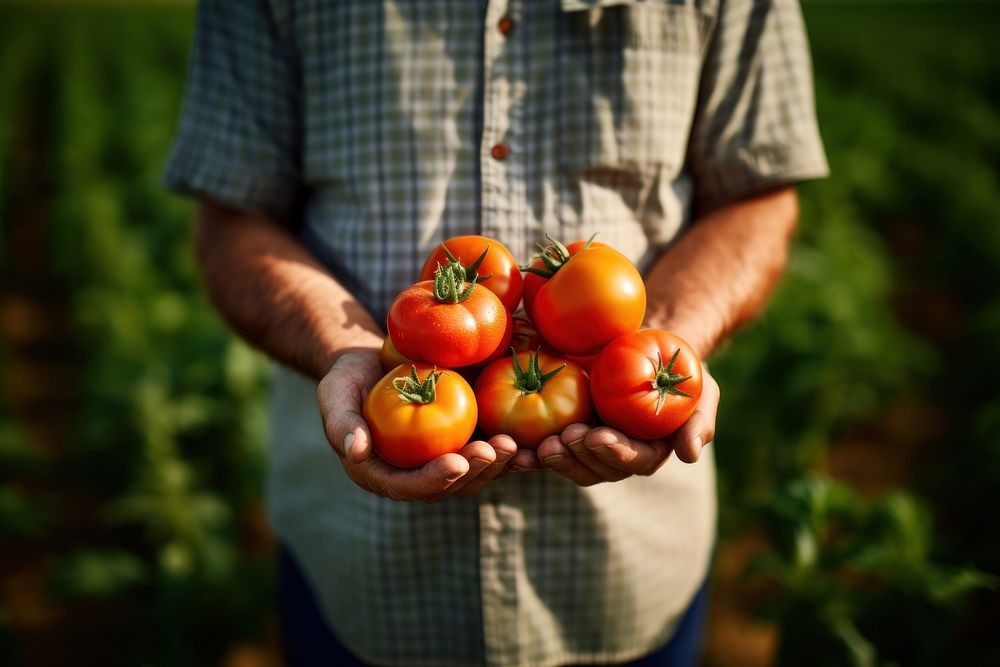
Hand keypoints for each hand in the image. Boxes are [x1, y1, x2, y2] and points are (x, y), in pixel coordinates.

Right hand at [317, 350, 516, 500]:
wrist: (371, 361)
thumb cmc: (348, 377)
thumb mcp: (335, 394)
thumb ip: (341, 423)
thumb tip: (356, 450)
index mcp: (381, 473)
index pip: (408, 486)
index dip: (434, 479)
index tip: (456, 461)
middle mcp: (414, 475)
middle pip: (449, 486)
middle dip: (476, 472)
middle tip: (497, 450)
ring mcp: (441, 460)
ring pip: (475, 475)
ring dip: (498, 465)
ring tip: (515, 445)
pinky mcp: (463, 442)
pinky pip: (488, 453)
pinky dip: (509, 450)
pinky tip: (530, 438)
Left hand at [526, 368, 719, 485]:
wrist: (642, 339)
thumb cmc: (678, 364)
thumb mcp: (700, 386)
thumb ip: (698, 419)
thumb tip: (690, 455)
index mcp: (649, 450)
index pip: (634, 461)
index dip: (615, 452)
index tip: (598, 435)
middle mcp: (617, 455)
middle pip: (598, 469)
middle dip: (580, 457)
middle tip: (564, 438)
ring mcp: (588, 444)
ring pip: (570, 463)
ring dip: (556, 458)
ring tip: (541, 446)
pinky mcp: (562, 430)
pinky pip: (544, 446)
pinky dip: (528, 451)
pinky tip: (511, 446)